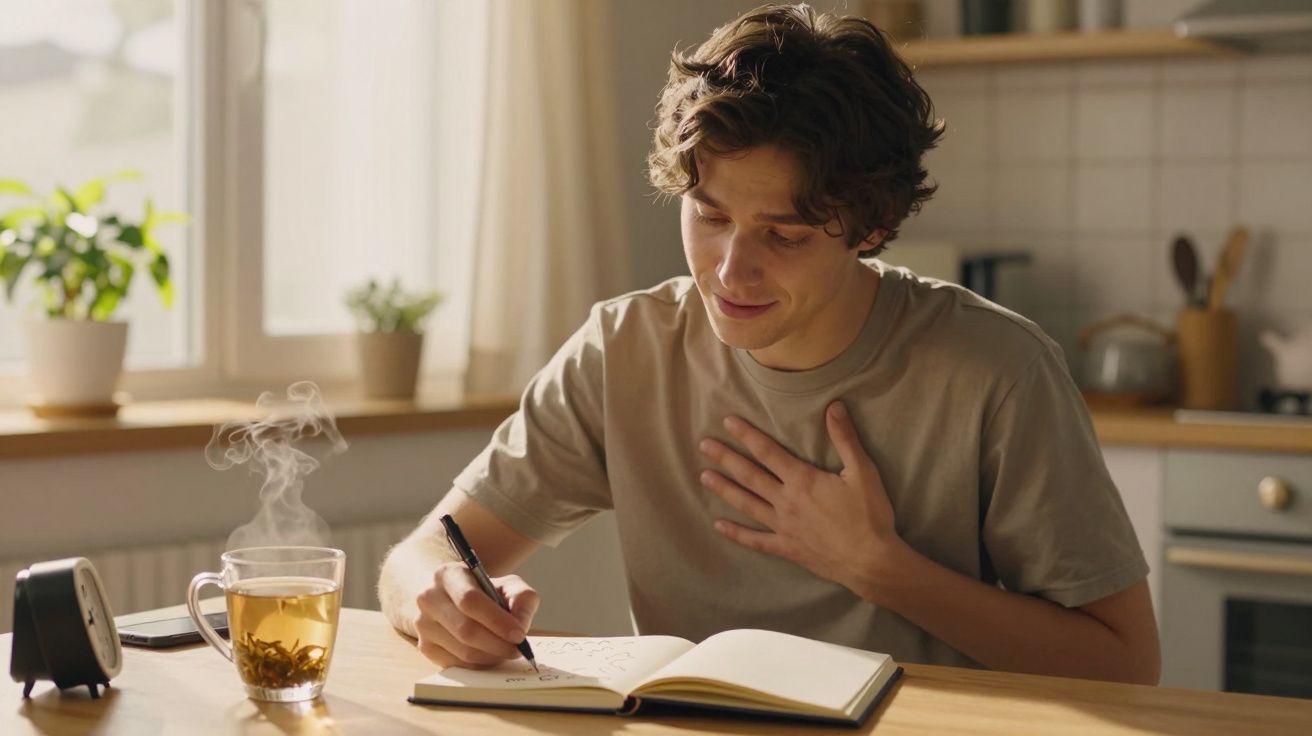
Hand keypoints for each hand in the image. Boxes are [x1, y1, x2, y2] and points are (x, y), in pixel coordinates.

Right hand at [413, 562, 539, 667]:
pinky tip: (491, 656)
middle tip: (518, 650)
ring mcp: (423, 624)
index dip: (497, 621)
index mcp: (447, 575)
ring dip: (491, 656)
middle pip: (465, 629)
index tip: (519, 635)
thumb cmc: (485, 592)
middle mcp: (429, 598)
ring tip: (507, 651)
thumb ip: (522, 598)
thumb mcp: (508, 584)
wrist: (455, 599)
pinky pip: (456, 664)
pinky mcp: (425, 646)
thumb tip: (520, 625)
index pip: (470, 601)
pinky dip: (479, 664)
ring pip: (462, 650)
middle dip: (497, 644)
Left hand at [698, 400, 901, 599]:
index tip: (728, 422)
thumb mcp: (862, 472)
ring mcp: (783, 526)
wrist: (871, 561)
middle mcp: (786, 501)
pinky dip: (736, 533)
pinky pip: (755, 541)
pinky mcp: (786, 548)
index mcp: (803, 480)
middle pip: (749, 475)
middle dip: (726, 458)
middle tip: (703, 445)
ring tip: (704, 476)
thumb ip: (845, 438)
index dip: (747, 435)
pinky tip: (719, 526)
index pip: (768, 451)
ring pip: (746, 504)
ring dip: (724, 489)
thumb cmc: (869, 515)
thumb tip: (834, 406)